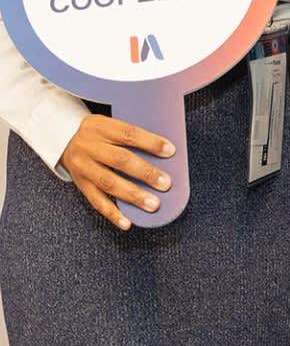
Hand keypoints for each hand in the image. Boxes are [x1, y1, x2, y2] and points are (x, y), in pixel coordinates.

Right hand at [59, 114, 174, 230]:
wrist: (63, 138)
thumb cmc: (98, 131)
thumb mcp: (110, 123)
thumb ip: (131, 134)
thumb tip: (165, 148)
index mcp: (101, 127)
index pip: (129, 134)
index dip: (150, 142)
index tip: (170, 151)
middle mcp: (90, 147)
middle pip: (120, 160)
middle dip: (145, 173)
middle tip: (166, 184)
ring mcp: (83, 167)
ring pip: (109, 183)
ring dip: (133, 196)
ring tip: (153, 204)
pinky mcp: (80, 185)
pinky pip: (96, 201)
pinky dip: (113, 213)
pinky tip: (128, 222)